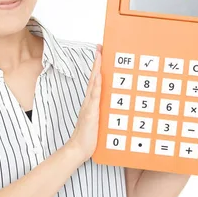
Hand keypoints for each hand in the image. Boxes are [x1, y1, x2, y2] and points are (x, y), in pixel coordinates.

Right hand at [68, 44, 102, 161]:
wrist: (79, 149)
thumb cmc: (90, 136)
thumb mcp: (101, 121)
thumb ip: (106, 111)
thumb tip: (118, 105)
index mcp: (93, 102)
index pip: (96, 80)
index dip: (98, 66)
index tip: (101, 52)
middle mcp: (90, 101)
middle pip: (94, 77)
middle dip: (97, 62)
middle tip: (100, 47)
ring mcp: (89, 106)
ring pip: (94, 84)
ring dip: (97, 69)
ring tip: (100, 55)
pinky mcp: (90, 113)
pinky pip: (94, 98)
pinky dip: (96, 86)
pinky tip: (99, 77)